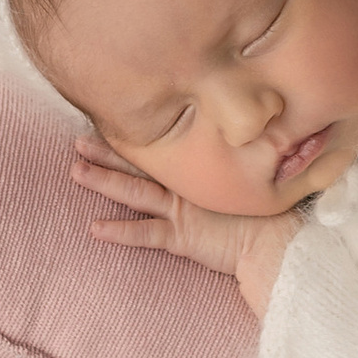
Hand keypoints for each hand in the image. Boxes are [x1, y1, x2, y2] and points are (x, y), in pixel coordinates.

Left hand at [71, 143, 297, 318]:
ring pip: (134, 191)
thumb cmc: (275, 209)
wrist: (282, 240)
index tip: (114, 118)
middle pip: (139, 164)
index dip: (137, 135)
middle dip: (107, 150)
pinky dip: (119, 231)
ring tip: (75, 171)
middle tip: (77, 138)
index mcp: (201, 170)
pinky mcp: (182, 236)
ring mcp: (182, 210)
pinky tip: (94, 229)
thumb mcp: (255, 177)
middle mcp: (187, 186)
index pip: (162, 148)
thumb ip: (244, 157)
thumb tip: (250, 127)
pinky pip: (145, 234)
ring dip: (103, 181)